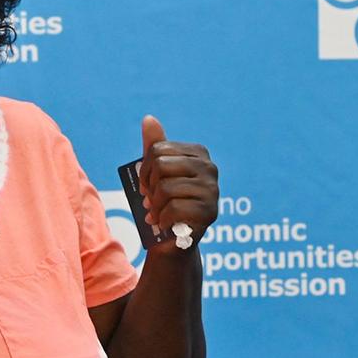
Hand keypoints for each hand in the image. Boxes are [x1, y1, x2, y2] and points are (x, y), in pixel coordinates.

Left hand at [138, 115, 217, 254]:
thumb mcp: (157, 173)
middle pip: (161, 166)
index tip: (147, 185)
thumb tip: (148, 118)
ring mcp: (213, 189)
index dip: (144, 171)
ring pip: (165, 188)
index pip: (157, 150)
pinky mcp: (210, 212)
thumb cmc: (165, 202)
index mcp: (199, 153)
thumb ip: (154, 145)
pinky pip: (173, 208)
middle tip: (152, 202)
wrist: (175, 239)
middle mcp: (210, 167)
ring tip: (158, 214)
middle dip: (149, 188)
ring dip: (155, 207)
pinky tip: (165, 224)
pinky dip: (162, 219)